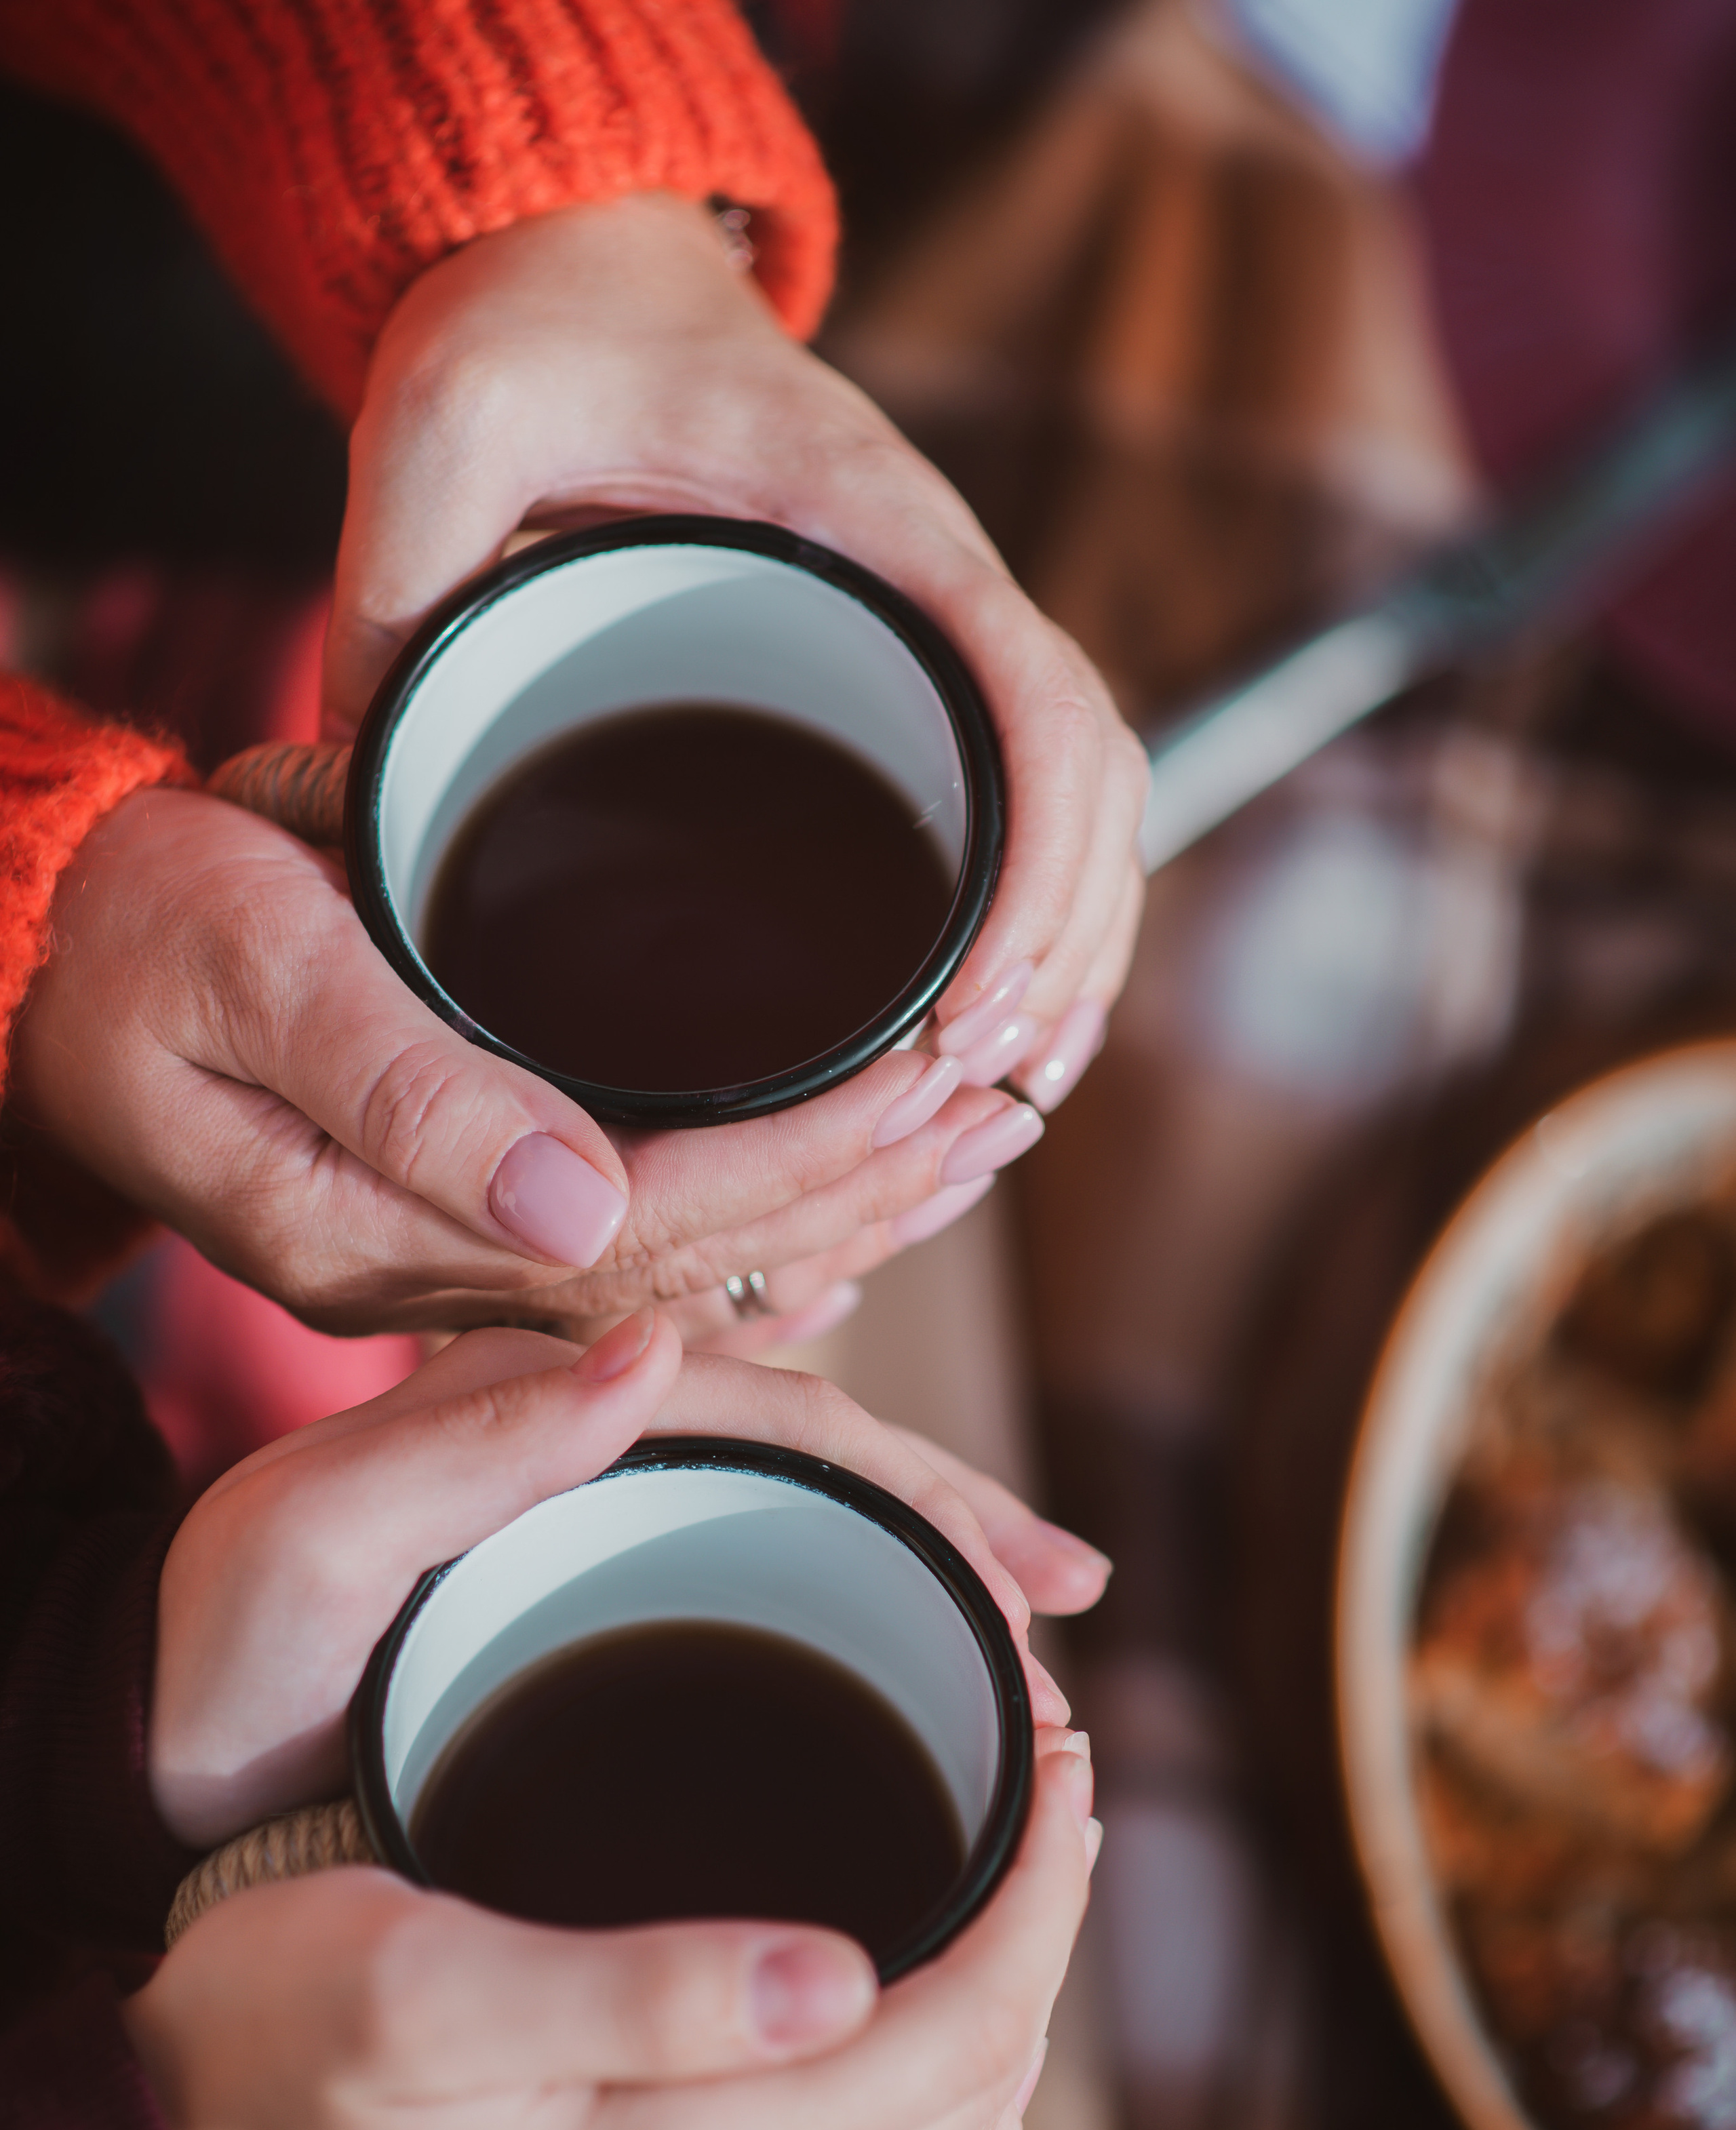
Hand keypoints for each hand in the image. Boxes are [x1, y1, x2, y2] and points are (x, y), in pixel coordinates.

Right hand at [8, 788, 1038, 1337]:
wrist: (54, 974)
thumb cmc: (134, 936)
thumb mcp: (239, 967)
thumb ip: (397, 1082)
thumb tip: (576, 1204)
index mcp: (381, 1230)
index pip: (648, 1222)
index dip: (803, 1155)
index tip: (931, 1076)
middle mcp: (437, 1279)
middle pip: (698, 1270)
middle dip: (864, 1190)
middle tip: (1006, 1101)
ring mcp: (457, 1265)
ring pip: (692, 1275)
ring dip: (847, 1211)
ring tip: (982, 1139)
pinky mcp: (472, 1223)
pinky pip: (654, 1250)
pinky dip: (776, 1216)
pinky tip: (871, 1194)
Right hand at [123, 1733, 1093, 2129]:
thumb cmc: (274, 2048)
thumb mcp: (420, 1980)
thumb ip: (642, 1990)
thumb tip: (845, 1978)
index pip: (957, 2037)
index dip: (1043, 1893)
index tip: (1064, 1759)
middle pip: (978, 2101)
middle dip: (1046, 1931)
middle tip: (1059, 1780)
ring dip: (1015, 2027)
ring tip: (1023, 1888)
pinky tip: (943, 2054)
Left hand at [152, 1317, 1106, 1846]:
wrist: (141, 1767)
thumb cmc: (208, 1664)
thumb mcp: (299, 1544)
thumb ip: (455, 1443)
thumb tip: (655, 1347)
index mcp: (528, 1398)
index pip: (762, 1405)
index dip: (906, 1474)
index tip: (1022, 1567)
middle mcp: (578, 1436)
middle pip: (811, 1444)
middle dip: (955, 1509)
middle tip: (1070, 1596)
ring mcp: (590, 1511)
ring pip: (800, 1504)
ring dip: (929, 1548)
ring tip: (1042, 1622)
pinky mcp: (590, 1583)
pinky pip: (751, 1564)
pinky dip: (852, 1596)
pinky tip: (917, 1648)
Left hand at [327, 192, 1146, 1113]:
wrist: (583, 267)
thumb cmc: (531, 329)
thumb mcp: (443, 422)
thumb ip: (397, 586)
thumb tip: (371, 808)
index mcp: (874, 525)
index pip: (1040, 705)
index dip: (1037, 875)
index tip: (963, 1013)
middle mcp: (937, 583)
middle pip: (1096, 784)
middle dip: (1062, 953)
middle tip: (968, 1086)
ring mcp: (933, 632)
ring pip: (1083, 806)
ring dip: (1068, 954)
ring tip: (996, 1093)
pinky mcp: (902, 674)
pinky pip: (1024, 803)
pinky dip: (1033, 918)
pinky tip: (983, 1026)